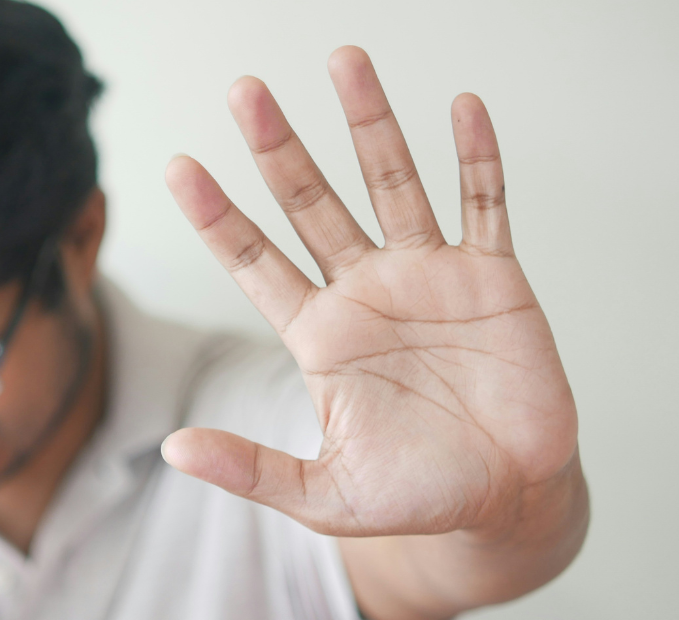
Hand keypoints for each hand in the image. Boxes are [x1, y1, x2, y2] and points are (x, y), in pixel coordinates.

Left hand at [162, 46, 578, 540]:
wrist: (507, 498)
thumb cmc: (415, 496)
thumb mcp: (324, 494)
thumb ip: (251, 468)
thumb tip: (172, 450)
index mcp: (319, 334)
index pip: (255, 261)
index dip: (218, 216)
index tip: (178, 167)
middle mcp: (365, 291)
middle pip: (312, 203)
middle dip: (279, 148)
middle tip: (245, 92)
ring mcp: (428, 276)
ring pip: (392, 183)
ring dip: (370, 124)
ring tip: (344, 62)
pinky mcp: (493, 278)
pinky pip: (485, 204)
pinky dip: (477, 158)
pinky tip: (462, 108)